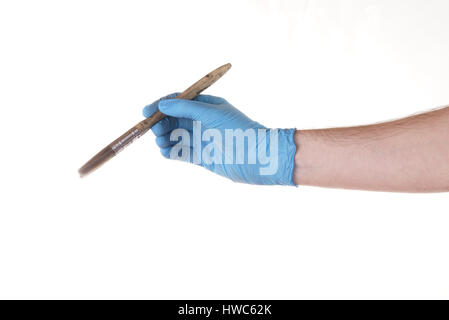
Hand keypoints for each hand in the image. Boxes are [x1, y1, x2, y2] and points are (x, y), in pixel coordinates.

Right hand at [142, 94, 295, 184]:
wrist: (256, 157)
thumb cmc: (239, 130)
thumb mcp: (211, 113)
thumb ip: (186, 109)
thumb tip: (162, 105)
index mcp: (206, 106)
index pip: (178, 102)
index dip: (161, 106)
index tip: (147, 111)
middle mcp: (201, 121)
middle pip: (173, 120)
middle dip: (160, 123)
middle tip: (153, 129)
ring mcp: (200, 139)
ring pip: (174, 136)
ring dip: (163, 138)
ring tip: (161, 141)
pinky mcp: (201, 157)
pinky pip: (180, 153)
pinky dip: (170, 151)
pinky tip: (166, 151)